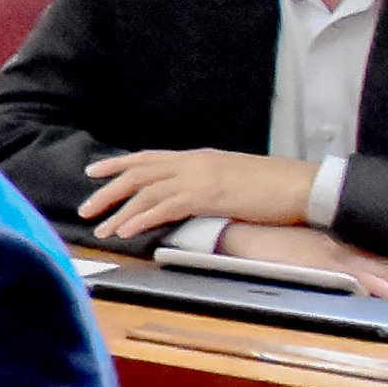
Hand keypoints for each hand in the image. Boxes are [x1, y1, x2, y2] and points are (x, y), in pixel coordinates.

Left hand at [81, 148, 317, 236]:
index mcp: (198, 157)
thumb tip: (191, 194)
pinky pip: (164, 206)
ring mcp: (199, 178)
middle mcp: (193, 163)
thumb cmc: (274, 186)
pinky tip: (125, 229)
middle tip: (85, 208)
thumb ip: (207, 181)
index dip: (118, 163)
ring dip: (118, 211)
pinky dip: (141, 218)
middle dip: (108, 191)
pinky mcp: (207, 196)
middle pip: (138, 173)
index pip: (149, 157)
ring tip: (99, 228)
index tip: (94, 170)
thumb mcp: (232, 177)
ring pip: (145, 191)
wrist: (303, 185)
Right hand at [202, 221, 387, 306]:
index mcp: (357, 253)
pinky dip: (377, 283)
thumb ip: (349, 275)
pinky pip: (352, 273)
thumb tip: (384, 292)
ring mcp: (337, 255)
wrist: (236, 228)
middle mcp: (354, 252)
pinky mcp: (316, 260)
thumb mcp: (318, 262)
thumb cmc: (273, 247)